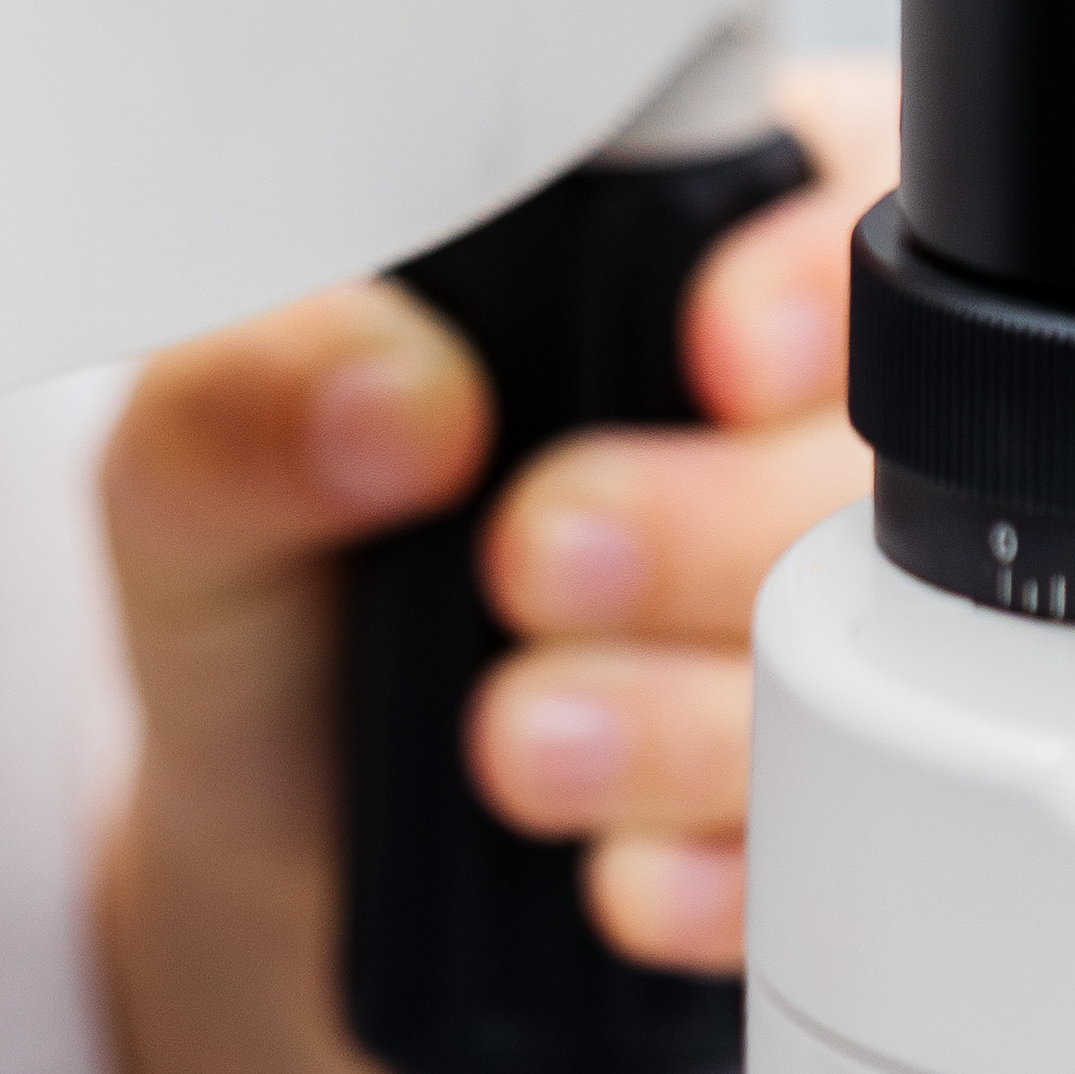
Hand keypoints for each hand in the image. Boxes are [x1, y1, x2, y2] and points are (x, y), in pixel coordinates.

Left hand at [89, 64, 888, 1073]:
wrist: (285, 853)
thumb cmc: (265, 601)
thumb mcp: (186, 485)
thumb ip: (245, 404)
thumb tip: (391, 389)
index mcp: (656, 259)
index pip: (823, 202)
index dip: (800, 287)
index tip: (717, 360)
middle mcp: (777, 428)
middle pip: (880, 446)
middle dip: (715, 525)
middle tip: (539, 564)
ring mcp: (831, 622)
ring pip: (887, 655)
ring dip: (704, 715)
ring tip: (527, 743)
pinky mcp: (840, 801)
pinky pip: (870, 845)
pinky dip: (737, 871)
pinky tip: (616, 869)